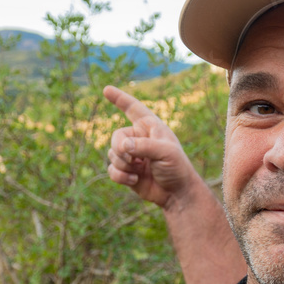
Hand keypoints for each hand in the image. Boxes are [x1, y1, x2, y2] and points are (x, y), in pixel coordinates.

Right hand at [104, 85, 198, 208]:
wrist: (177, 193)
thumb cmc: (177, 168)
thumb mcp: (165, 152)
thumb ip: (143, 146)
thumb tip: (122, 146)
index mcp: (150, 127)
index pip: (133, 108)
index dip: (120, 98)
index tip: (106, 90)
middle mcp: (138, 138)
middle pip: (116, 137)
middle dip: (121, 150)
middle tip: (135, 160)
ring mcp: (131, 155)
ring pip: (112, 154)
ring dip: (123, 165)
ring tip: (139, 172)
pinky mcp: (126, 171)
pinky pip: (111, 170)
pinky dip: (120, 176)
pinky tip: (134, 181)